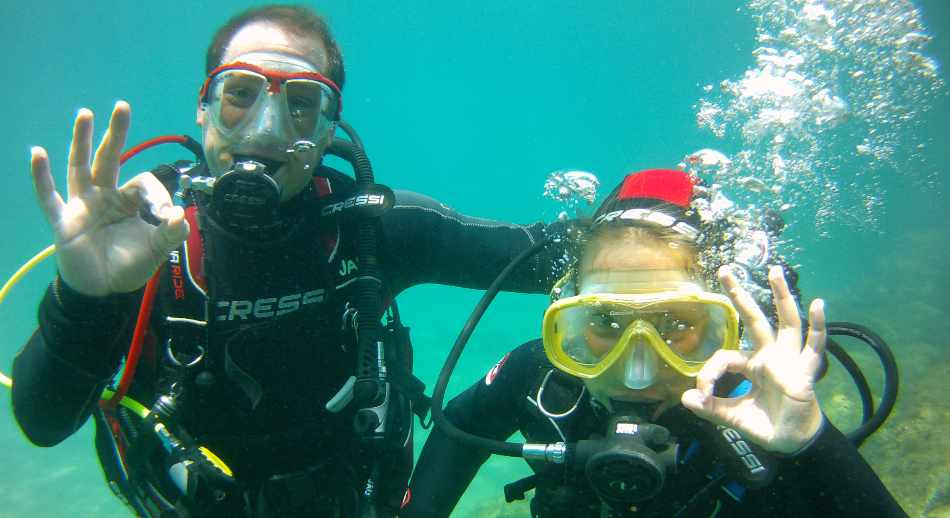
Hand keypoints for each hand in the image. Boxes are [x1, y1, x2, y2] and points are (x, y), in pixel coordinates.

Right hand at [31, 101, 188, 295]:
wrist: (102, 291)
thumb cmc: (128, 266)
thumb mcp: (157, 250)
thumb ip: (170, 233)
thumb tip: (180, 214)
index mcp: (129, 201)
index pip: (142, 183)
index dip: (156, 194)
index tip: (165, 213)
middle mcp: (104, 196)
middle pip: (110, 159)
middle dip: (116, 134)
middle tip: (122, 106)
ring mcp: (82, 206)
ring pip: (80, 167)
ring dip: (81, 141)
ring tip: (85, 114)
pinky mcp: (63, 221)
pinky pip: (48, 196)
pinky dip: (41, 177)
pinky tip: (37, 154)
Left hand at [681, 265, 825, 453]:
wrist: (792, 442)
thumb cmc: (766, 425)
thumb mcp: (733, 417)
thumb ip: (711, 408)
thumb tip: (685, 398)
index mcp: (751, 365)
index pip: (725, 356)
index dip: (709, 373)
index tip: (702, 394)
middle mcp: (770, 355)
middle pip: (753, 318)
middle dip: (739, 295)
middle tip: (724, 270)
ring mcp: (789, 360)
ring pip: (787, 321)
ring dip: (781, 296)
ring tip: (774, 270)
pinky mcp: (805, 371)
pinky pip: (815, 346)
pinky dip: (819, 326)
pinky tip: (819, 304)